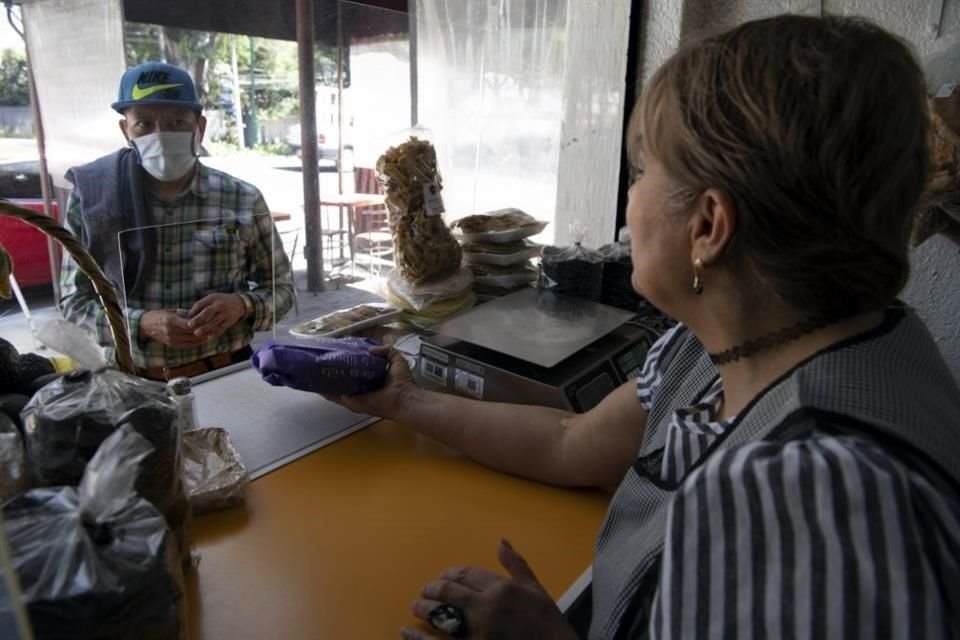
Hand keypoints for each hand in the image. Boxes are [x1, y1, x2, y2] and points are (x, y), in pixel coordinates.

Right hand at [140, 310, 208, 346]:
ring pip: (191, 340)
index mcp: (170, 321)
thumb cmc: (158, 315)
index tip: (209, 321)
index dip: (200, 324)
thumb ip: (183, 314)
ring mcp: (171, 339)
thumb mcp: (170, 311)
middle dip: (204, 332)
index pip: (189, 324)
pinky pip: (187, 345)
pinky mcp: (172, 344)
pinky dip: (196, 343)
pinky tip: (203, 340)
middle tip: (215, 328)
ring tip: (212, 334)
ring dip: (202, 338)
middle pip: (192, 333)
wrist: (145, 326)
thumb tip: (197, 315)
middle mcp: (171, 331)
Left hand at [187, 293, 246, 339]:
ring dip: (205, 328)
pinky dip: (214, 333)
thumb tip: (188, 315)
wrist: (239, 303)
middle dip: (198, 319)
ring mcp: (226, 314)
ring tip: (196, 333)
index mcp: (213, 298)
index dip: (193, 311)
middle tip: (189, 325)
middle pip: (208, 312)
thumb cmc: (220, 301)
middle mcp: (220, 305)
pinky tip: (208, 337)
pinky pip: (221, 328)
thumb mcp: (212, 299)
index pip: (201, 304)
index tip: (187, 317)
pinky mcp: (230, 321)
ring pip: (214, 322)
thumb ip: (201, 306)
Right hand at [324, 346, 417, 419]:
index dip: (347, 362)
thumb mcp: (396, 359)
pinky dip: (326, 392)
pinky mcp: (351, 402)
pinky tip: (316, 385)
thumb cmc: (402, 381)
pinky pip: (336, 397)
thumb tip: (371, 348)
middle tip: (323, 361)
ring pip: (337, 388)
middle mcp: (361, 388)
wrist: (403, 398)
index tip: (338, 354)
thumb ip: (386, 350)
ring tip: (315, 371)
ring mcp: (355, 396)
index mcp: (370, 379)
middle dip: (334, 371)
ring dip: (326, 381)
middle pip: (343, 379)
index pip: (355, 370)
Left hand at [401, 539, 577, 639]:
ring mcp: (478, 633)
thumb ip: (515, 564)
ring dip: (424, 609)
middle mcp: (487, 608)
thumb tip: (501, 540)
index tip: (443, 576)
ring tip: (415, 606)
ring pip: (441, 616)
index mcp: (502, 589)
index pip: (466, 574)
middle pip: (449, 592)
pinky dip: (419, 637)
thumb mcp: (535, 588)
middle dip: (432, 589)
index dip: (450, 573)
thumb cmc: (547, 622)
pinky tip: (408, 631)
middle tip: (424, 591)